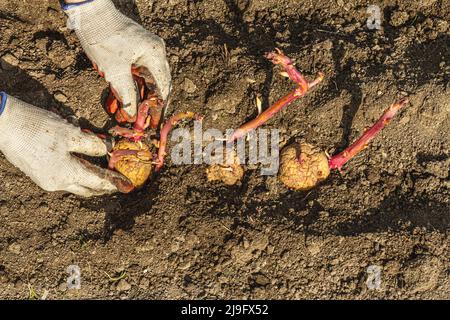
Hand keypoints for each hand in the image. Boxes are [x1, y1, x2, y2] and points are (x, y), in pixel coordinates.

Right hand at [0, 93, 133, 196]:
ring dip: (89, 179)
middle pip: (87, 188)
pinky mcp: (37, 173)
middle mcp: (57, 183)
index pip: (98, 182)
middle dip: (103, 186)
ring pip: (74, 183)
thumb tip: (107, 150)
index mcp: (67, 175)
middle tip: (116, 182)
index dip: (114, 182)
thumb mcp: (71, 134)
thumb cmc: (39, 128)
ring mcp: (45, 180)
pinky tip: (79, 163)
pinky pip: (63, 177)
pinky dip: (75, 172)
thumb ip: (92, 145)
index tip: (128, 184)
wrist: (3, 124)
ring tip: (101, 173)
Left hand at [63, 0, 171, 118]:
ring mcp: (146, 51)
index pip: (163, 88)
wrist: (89, 14)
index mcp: (155, 56)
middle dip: (149, 106)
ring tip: (130, 115)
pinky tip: (121, 101)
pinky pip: (138, 74)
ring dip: (138, 98)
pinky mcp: (135, 51)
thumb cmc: (103, 38)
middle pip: (158, 85)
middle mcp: (156, 53)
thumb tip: (132, 116)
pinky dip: (131, 88)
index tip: (155, 124)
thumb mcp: (115, 71)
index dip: (159, 108)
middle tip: (145, 123)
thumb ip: (126, 96)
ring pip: (147, 81)